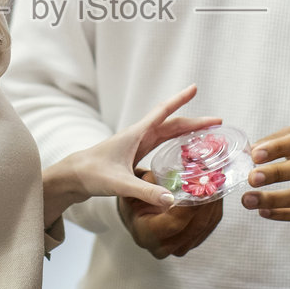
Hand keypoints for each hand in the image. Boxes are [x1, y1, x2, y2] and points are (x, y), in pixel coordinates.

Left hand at [45, 85, 220, 223]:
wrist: (71, 177)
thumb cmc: (92, 174)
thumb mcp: (120, 184)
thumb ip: (146, 192)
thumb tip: (172, 201)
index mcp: (136, 134)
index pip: (163, 113)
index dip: (179, 100)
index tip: (194, 87)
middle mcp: (138, 136)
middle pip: (171, 124)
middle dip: (195, 122)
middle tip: (218, 122)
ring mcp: (136, 145)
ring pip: (167, 134)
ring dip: (186, 132)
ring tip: (207, 135)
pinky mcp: (133, 156)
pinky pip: (160, 145)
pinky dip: (175, 144)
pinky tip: (183, 152)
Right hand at [119, 178, 223, 257]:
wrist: (135, 211)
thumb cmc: (133, 196)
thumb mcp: (132, 187)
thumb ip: (149, 187)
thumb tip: (175, 179)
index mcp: (145, 235)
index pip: (174, 223)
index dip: (190, 205)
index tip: (199, 186)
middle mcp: (161, 247)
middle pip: (194, 226)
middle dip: (207, 201)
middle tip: (213, 180)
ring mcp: (178, 248)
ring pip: (205, 226)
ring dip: (213, 203)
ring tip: (216, 182)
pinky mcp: (190, 243)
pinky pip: (209, 226)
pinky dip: (214, 208)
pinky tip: (215, 192)